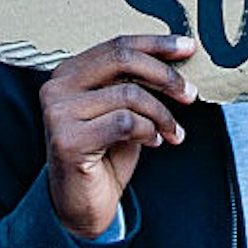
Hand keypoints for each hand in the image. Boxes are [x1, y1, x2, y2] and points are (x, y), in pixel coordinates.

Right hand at [41, 34, 197, 238]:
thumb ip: (136, 83)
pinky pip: (126, 123)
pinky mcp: (67, 139)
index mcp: (69, 72)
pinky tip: (153, 143)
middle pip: (122, 60)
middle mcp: (57, 86)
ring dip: (162, 115)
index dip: (156, 44)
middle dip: (164, 75)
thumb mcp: (123, 110)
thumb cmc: (106, 153)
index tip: (188, 48)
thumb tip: (178, 56)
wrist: (83, 203)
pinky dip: (149, 132)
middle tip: (190, 94)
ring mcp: (58, 112)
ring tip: (172, 132)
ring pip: (130, 95)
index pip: (117, 45)